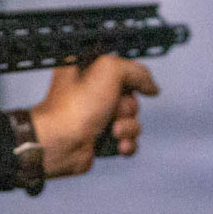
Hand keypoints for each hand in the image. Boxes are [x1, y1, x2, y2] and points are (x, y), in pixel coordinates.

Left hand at [25, 54, 159, 176]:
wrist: (60, 143)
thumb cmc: (75, 106)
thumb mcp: (109, 70)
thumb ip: (136, 71)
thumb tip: (152, 87)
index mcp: (87, 70)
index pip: (122, 68)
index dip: (129, 78)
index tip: (128, 86)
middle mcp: (91, 92)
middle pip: (131, 96)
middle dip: (128, 107)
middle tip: (113, 110)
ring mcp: (96, 116)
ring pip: (132, 119)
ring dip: (128, 127)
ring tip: (113, 131)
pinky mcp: (101, 139)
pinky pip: (128, 140)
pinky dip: (127, 144)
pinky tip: (119, 145)